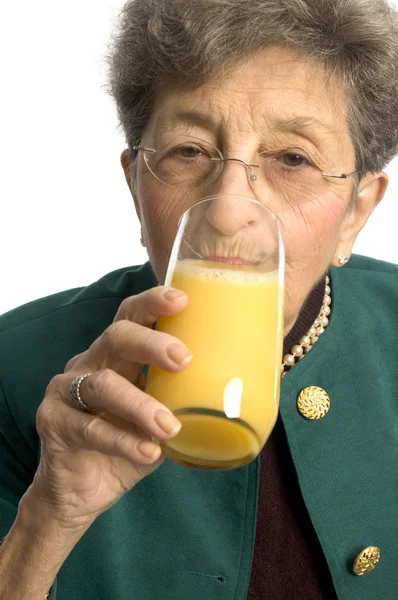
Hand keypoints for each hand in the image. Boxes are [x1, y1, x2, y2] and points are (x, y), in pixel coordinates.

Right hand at [25, 286, 190, 529]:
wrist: (84, 491)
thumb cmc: (128, 444)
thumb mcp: (161, 418)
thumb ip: (185, 402)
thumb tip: (240, 395)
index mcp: (117, 356)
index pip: (131, 317)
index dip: (152, 304)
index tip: (182, 300)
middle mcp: (90, 365)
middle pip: (116, 337)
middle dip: (151, 343)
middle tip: (183, 359)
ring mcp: (67, 392)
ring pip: (103, 385)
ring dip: (140, 405)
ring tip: (170, 427)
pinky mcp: (54, 423)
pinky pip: (90, 429)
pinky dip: (123, 441)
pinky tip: (148, 453)